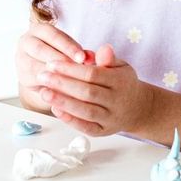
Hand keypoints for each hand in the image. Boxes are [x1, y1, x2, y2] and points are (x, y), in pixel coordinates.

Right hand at [16, 19, 88, 104]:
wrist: (46, 72)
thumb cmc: (61, 55)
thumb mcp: (72, 51)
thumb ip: (81, 53)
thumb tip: (91, 57)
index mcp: (39, 30)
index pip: (53, 35)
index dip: (69, 46)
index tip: (83, 57)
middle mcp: (26, 41)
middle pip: (41, 49)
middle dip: (61, 60)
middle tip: (78, 70)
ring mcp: (21, 59)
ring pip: (35, 65)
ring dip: (53, 74)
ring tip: (72, 80)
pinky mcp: (22, 76)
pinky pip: (35, 80)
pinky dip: (49, 85)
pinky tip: (63, 90)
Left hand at [35, 45, 153, 137]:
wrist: (138, 108)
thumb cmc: (123, 83)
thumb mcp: (120, 66)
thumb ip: (108, 58)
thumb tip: (103, 49)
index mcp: (120, 81)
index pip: (92, 74)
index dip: (71, 69)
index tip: (52, 64)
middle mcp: (117, 101)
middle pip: (87, 93)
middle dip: (62, 84)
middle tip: (42, 76)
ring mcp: (111, 118)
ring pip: (85, 111)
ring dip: (63, 102)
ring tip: (44, 93)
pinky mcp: (103, 131)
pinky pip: (86, 127)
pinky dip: (70, 119)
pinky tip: (55, 109)